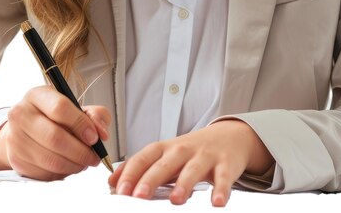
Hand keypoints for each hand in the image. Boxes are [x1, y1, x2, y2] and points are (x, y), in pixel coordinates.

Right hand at [0, 85, 110, 180]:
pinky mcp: (16, 159)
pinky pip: (43, 172)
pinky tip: (68, 165)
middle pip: (54, 137)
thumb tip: (102, 133)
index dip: (81, 125)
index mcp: (37, 95)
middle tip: (94, 157)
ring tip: (84, 162)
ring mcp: (15, 138)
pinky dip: (61, 173)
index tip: (94, 137)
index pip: (60, 108)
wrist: (27, 128)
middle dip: (80, 151)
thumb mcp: (77, 106)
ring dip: (73, 165)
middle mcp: (21, 114)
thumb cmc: (55, 116)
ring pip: (50, 159)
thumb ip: (95, 115)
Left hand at [108, 119, 273, 206]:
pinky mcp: (225, 164)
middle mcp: (182, 150)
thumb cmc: (191, 151)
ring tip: (176, 200)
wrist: (228, 137)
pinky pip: (223, 178)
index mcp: (165, 148)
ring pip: (192, 169)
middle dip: (151, 179)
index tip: (119, 191)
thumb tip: (111, 182)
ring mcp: (204, 156)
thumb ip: (140, 167)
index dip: (131, 173)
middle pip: (165, 163)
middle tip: (138, 196)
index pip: (144, 158)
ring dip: (184, 184)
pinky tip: (216, 203)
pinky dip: (220, 190)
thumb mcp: (164, 155)